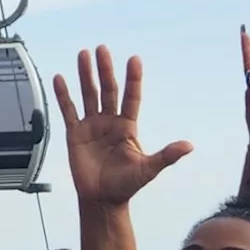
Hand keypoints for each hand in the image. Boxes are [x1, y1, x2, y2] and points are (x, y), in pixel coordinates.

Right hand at [53, 47, 191, 206]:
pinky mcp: (75, 133)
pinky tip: (59, 78)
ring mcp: (92, 125)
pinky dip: (63, 94)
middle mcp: (110, 121)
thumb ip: (166, 155)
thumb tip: (189, 146)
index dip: (133, 79)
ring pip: (88, 94)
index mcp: (128, 126)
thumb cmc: (126, 185)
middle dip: (105, 70)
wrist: (102, 199)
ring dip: (85, 75)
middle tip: (102, 49)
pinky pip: (68, 110)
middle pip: (108, 90)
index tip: (134, 59)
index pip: (131, 97)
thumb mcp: (149, 169)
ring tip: (83, 54)